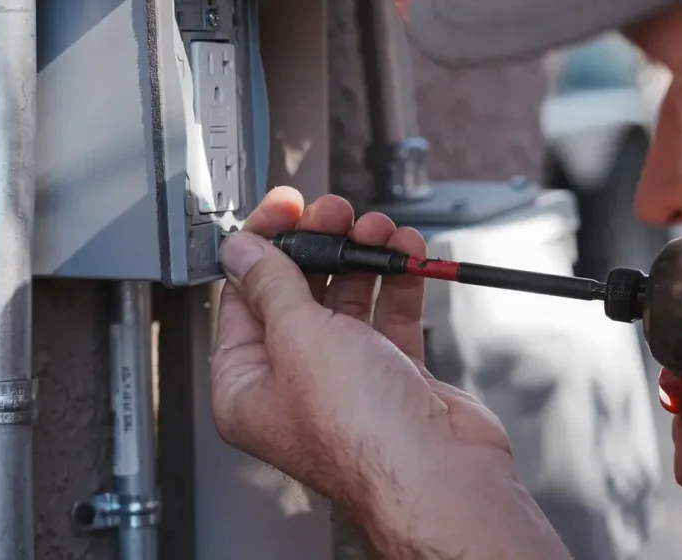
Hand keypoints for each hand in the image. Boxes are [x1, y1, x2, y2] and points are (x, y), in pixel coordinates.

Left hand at [210, 187, 567, 557]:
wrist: (438, 472)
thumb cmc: (363, 432)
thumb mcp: (299, 338)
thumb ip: (272, 285)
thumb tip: (242, 251)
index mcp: (248, 386)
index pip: (242, 298)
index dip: (263, 247)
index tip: (283, 210)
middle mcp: (294, 383)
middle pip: (298, 293)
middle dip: (321, 245)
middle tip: (336, 213)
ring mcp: (347, 379)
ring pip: (348, 298)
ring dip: (364, 257)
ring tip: (378, 230)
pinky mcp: (394, 375)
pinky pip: (390, 314)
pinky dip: (399, 281)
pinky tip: (406, 256)